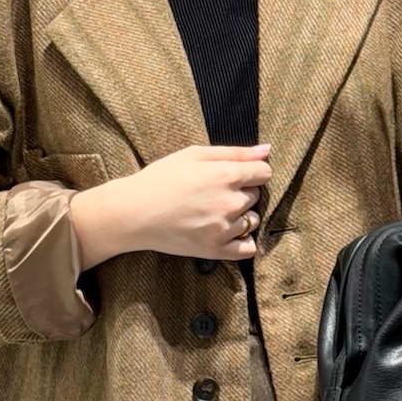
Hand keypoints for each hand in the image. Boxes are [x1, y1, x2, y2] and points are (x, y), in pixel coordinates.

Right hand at [70, 144, 271, 268]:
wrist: (134, 213)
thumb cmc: (161, 178)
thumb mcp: (195, 154)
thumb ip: (235, 152)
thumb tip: (267, 150)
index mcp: (227, 176)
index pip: (263, 173)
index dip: (251, 172)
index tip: (235, 175)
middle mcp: (230, 203)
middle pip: (256, 196)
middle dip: (241, 192)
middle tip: (213, 193)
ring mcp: (225, 229)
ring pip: (252, 220)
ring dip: (240, 216)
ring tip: (213, 212)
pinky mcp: (217, 250)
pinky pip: (248, 248)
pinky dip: (243, 241)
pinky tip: (226, 233)